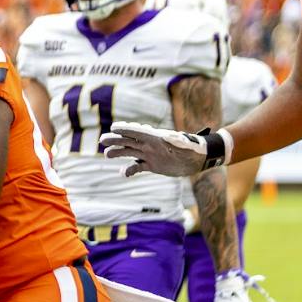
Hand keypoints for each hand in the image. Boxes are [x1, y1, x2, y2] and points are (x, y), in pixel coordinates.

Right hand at [100, 121, 231, 176]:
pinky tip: (122, 173)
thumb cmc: (193, 149)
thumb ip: (176, 141)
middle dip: (116, 140)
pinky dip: (129, 170)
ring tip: (107, 154)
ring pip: (130, 152)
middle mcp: (150, 145)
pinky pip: (137, 167)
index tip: (114, 128)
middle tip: (103, 140)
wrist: (198, 159)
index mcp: (156, 138)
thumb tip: (170, 137)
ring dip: (119, 153)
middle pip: (130, 141)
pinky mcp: (152, 165)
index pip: (139, 132)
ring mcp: (150, 155)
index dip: (127, 129)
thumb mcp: (184, 144)